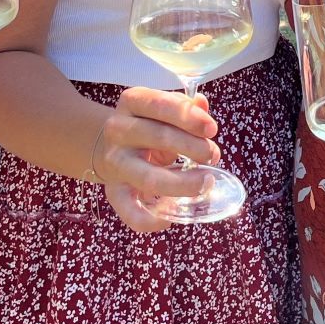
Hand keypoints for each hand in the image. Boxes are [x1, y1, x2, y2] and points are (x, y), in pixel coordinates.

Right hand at [91, 88, 221, 234]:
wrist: (111, 147)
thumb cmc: (149, 126)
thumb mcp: (164, 110)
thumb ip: (185, 108)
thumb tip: (202, 104)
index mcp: (131, 103)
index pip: (158, 104)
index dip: (186, 115)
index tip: (211, 128)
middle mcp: (117, 130)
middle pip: (157, 137)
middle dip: (193, 147)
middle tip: (213, 155)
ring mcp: (115, 162)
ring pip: (148, 177)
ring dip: (182, 183)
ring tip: (205, 182)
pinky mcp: (113, 191)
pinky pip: (129, 210)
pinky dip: (149, 220)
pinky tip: (168, 219)